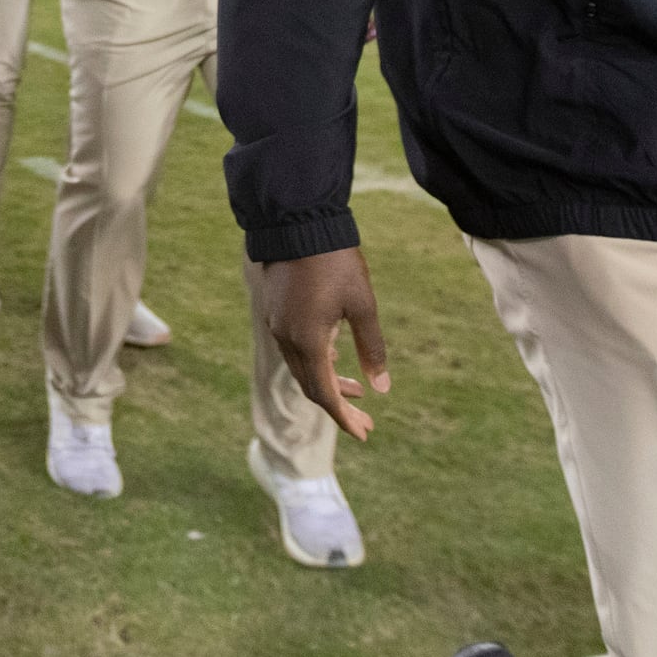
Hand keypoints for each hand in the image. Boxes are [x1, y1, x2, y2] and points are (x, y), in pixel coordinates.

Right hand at [257, 248, 391, 440]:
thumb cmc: (335, 262)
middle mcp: (287, 338)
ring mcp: (277, 323)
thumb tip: (382, 388)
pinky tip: (334, 353)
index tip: (364, 434)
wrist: (297, 222)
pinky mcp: (275, 310)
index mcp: (308, 341)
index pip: (324, 395)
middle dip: (338, 405)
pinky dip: (315, 361)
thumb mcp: (363, 305)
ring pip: (301, 367)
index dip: (344, 418)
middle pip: (311, 386)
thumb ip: (371, 348)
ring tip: (357, 387)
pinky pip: (294, 348)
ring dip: (327, 381)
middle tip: (366, 418)